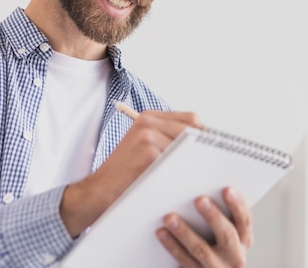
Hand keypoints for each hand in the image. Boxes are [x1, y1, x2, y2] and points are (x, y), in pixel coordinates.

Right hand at [60, 110, 202, 236]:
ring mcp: (147, 136)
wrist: (100, 190)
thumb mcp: (144, 145)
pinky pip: (177, 160)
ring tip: (191, 172)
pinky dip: (182, 171)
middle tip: (206, 163)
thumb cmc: (125, 172)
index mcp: (148, 117)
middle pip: (192, 128)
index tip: (207, 150)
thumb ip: (167, 137)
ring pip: (187, 145)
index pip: (190, 119)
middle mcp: (147, 121)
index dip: (202, 134)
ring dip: (193, 159)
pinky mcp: (148, 153)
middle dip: (201, 146)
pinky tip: (179, 180)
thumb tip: (203, 141)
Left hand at [156, 187, 252, 267]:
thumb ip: (223, 212)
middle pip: (227, 235)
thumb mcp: (227, 231)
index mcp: (244, 240)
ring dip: (184, 232)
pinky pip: (184, 261)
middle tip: (200, 200)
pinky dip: (172, 246)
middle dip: (213, 216)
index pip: (245, 220)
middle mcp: (234, 257)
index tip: (227, 189)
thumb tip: (206, 181)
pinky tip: (161, 233)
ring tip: (170, 217)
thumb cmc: (217, 244)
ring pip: (201, 250)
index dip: (237, 205)